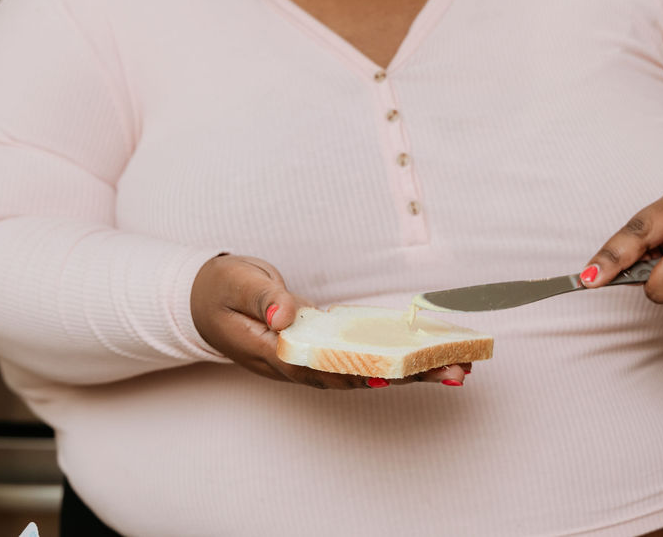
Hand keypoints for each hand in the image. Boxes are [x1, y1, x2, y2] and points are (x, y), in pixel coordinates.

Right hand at [190, 254, 470, 388]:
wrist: (204, 301)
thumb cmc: (222, 290)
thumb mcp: (237, 283)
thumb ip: (262, 298)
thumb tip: (287, 315)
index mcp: (273, 353)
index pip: (323, 368)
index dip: (361, 373)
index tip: (396, 376)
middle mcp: (298, 365)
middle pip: (358, 378)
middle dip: (408, 377)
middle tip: (456, 374)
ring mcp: (312, 361)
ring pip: (367, 374)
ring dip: (413, 374)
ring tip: (458, 371)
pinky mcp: (323, 351)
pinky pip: (364, 361)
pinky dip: (397, 362)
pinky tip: (428, 360)